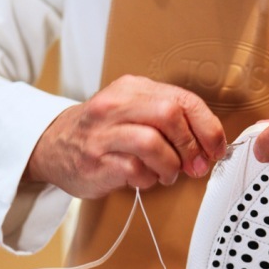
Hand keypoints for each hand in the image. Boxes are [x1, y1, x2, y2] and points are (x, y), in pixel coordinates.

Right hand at [24, 75, 225, 196]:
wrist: (52, 146)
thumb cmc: (102, 132)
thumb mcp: (133, 111)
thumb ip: (169, 121)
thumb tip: (209, 143)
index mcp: (132, 88)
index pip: (183, 99)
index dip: (207, 126)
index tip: (216, 147)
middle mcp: (116, 105)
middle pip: (169, 114)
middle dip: (191, 145)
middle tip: (195, 164)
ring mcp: (103, 133)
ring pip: (153, 142)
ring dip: (171, 165)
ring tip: (169, 173)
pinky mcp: (96, 162)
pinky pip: (135, 170)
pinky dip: (149, 179)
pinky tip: (145, 179)